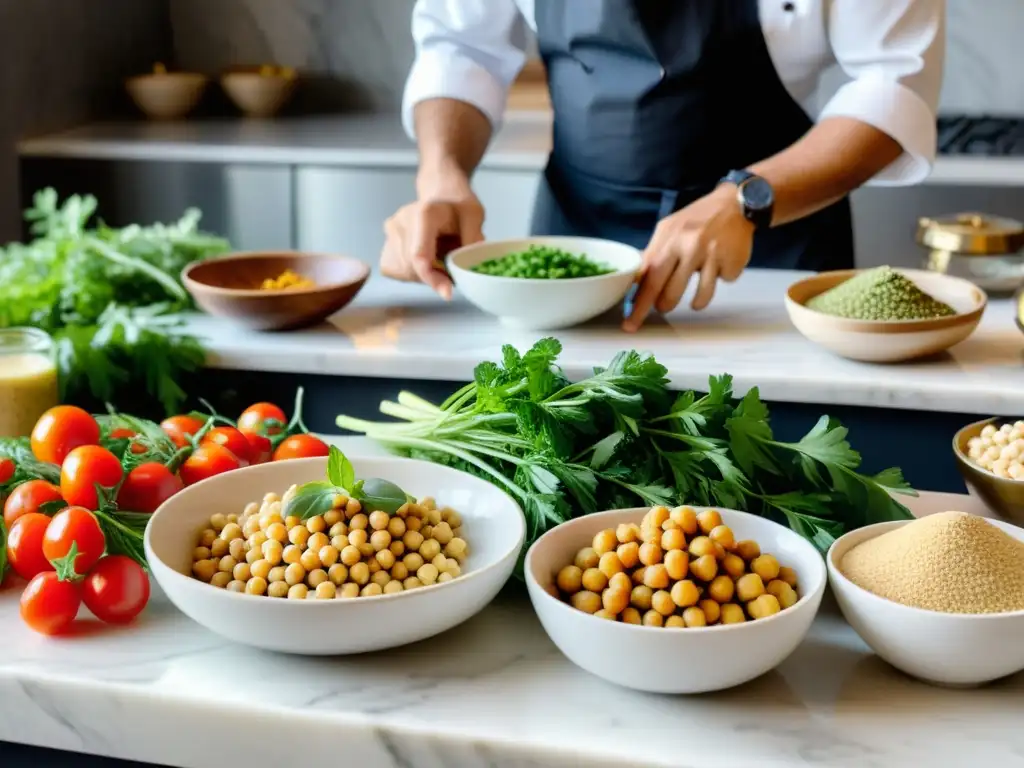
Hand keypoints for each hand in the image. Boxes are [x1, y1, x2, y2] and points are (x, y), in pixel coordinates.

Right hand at [381, 192, 484, 299]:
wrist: (441, 195)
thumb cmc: (458, 208)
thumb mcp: (474, 217)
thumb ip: (472, 241)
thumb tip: (467, 269)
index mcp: (424, 213)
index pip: (419, 256)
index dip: (432, 279)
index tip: (448, 292)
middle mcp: (401, 221)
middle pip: (411, 267)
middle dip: (433, 278)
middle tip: (451, 274)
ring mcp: (389, 232)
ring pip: (403, 272)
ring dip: (423, 276)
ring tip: (439, 262)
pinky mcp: (385, 244)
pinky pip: (395, 271)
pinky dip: (411, 274)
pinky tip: (424, 262)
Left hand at [623, 186, 754, 331]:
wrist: (735, 203)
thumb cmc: (698, 218)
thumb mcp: (668, 228)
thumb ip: (652, 253)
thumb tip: (635, 282)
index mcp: (669, 239)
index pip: (647, 278)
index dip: (638, 304)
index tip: (630, 324)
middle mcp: (688, 246)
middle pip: (668, 292)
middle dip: (663, 306)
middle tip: (664, 306)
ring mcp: (711, 255)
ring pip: (699, 298)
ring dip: (695, 303)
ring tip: (695, 299)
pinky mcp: (731, 261)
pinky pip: (722, 284)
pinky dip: (720, 279)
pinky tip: (720, 267)